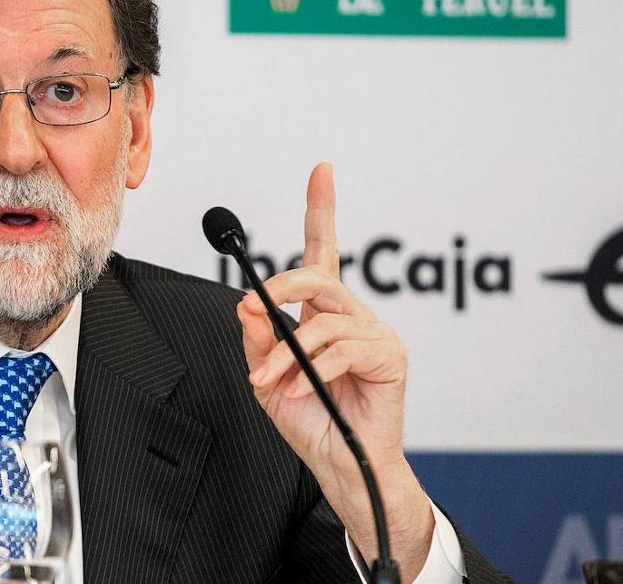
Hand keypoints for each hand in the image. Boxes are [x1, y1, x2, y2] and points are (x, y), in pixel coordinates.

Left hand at [236, 163, 432, 572]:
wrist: (340, 466)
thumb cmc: (309, 420)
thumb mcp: (267, 379)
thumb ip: (257, 342)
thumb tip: (246, 307)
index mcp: (323, 313)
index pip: (322, 251)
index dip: (322, 209)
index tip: (322, 170)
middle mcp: (351, 315)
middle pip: (318, 275)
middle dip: (282, 286)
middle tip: (254, 304)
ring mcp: (374, 333)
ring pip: (323, 321)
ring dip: (286, 353)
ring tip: (269, 380)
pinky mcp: (390, 357)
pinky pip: (342, 349)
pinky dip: (310, 369)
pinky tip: (294, 387)